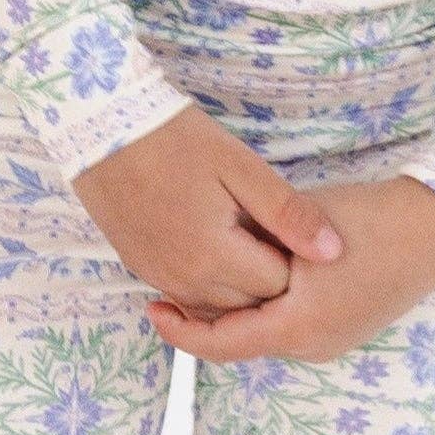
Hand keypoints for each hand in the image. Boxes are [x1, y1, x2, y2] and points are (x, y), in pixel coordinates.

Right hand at [71, 104, 347, 314]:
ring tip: (244, 235)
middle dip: (269, 277)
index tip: (290, 227)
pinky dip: (209, 282)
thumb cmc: (175, 139)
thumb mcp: (240, 167)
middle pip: (249, 304)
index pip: (278, 287)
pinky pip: (187, 296)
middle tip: (270, 230)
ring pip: (217, 307)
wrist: (101, 127)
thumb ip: (288, 213)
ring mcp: (158, 278)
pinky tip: (215, 242)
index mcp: (214, 257)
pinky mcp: (141, 269)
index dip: (295, 260)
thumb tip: (333, 251)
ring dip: (239, 284)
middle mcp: (184, 280)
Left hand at [143, 175, 434, 364]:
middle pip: (240, 341)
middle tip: (169, 287)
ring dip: (235, 312)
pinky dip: (265, 309)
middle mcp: (313, 346)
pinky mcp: (346, 330)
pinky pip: (291, 327)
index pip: (221, 343)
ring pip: (265, 333)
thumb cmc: (368, 219)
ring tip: (204, 278)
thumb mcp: (295, 226)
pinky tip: (252, 278)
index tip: (151, 307)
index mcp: (297, 327)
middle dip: (203, 318)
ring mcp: (332, 342)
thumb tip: (206, 252)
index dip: (180, 330)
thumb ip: (252, 245)